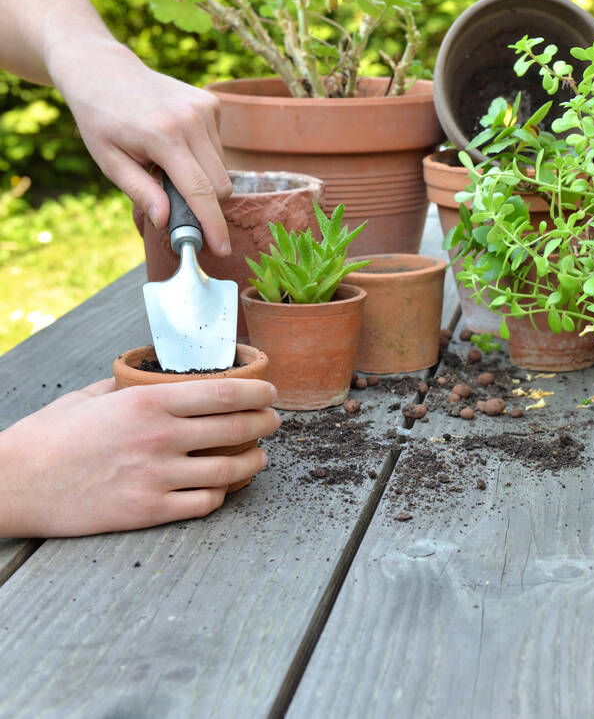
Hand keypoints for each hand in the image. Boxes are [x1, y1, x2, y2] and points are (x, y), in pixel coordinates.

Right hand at [0, 377, 280, 537]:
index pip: (227, 394)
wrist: (13, 483)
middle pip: (238, 428)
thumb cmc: (50, 436)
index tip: (272, 392)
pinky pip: (205, 503)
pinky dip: (222, 494)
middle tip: (274, 422)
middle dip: (266, 424)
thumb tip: (162, 377)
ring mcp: (156, 477)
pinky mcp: (148, 511)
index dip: (260, 392)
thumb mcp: (92, 395)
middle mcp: (159, 438)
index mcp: (148, 403)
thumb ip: (133, 385)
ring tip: (258, 456)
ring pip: (230, 469)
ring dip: (253, 461)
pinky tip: (222, 486)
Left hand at [49, 39, 233, 254]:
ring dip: (202, 177)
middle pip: (219, 185)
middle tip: (177, 203)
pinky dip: (203, 156)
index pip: (200, 192)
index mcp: (163, 137)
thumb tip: (167, 222)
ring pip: (222, 168)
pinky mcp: (211, 103)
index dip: (213, 225)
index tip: (222, 249)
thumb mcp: (109, 161)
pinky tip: (177, 142)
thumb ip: (141, 192)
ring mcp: (205, 109)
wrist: (102, 69)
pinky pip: (219, 147)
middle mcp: (191, 121)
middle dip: (205, 203)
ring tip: (168, 163)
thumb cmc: (100, 119)